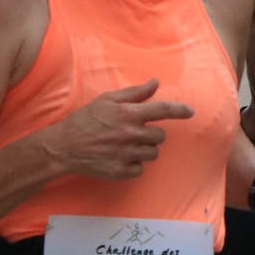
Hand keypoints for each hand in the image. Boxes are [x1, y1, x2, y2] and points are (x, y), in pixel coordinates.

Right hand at [45, 79, 194, 180]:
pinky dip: (134, 164)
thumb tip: (155, 82)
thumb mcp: (108, 100)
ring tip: (126, 145)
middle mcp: (131, 134)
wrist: (65, 146)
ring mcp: (127, 154)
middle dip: (151, 134)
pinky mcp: (122, 171)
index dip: (180, 111)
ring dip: (144, 149)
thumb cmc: (86, 120)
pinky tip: (119, 158)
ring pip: (152, 153)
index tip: (190, 112)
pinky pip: (141, 169)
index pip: (163, 110)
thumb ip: (135, 93)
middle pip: (160, 136)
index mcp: (129, 114)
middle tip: (134, 132)